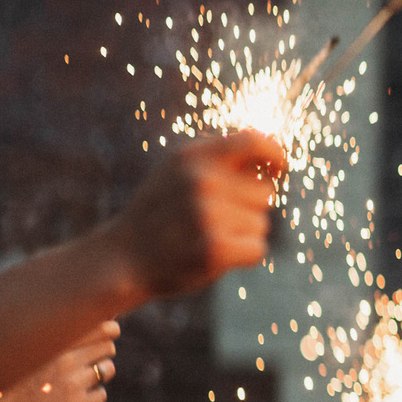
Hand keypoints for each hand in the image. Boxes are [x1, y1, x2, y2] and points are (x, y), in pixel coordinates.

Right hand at [0, 328, 119, 401]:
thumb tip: (102, 319)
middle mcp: (66, 360)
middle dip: (103, 350)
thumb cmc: (17, 373)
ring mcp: (72, 384)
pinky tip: (72, 396)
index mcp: (55, 342)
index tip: (109, 332)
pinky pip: (101, 394)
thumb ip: (61, 332)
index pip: (103, 328)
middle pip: (109, 347)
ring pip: (108, 369)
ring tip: (79, 377)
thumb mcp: (34, 346)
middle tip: (88, 357)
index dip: (110, 329)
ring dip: (100, 372)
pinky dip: (91, 396)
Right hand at [99, 131, 284, 302]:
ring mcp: (207, 215)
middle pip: (266, 192)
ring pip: (261, 223)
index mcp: (192, 157)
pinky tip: (213, 255)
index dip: (275, 155)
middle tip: (211, 218)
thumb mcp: (178, 171)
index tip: (278, 168)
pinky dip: (243, 256)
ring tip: (204, 235)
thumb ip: (220, 156)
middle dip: (248, 207)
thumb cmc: (161, 213)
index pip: (254, 142)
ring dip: (242, 233)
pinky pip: (257, 249)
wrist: (123, 259)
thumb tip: (273, 149)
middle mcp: (201, 181)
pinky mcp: (215, 249)